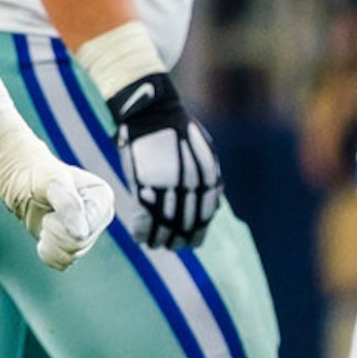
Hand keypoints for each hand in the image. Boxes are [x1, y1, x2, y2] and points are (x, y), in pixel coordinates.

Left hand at [26, 170, 115, 270]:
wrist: (25, 183)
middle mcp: (100, 218)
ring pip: (70, 256)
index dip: (63, 222)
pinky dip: (47, 251)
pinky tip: (46, 235)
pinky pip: (61, 263)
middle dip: (54, 231)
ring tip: (47, 222)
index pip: (86, 229)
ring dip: (50, 240)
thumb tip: (80, 235)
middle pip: (78, 244)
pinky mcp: (74, 248)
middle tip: (48, 214)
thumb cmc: (40, 176)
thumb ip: (69, 203)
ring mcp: (89, 234)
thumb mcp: (53, 181)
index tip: (53, 206)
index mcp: (103, 199)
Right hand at [105, 71, 221, 249]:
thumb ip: (212, 182)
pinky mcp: (143, 185)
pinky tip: (139, 239)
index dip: (195, 235)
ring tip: (153, 245)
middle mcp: (189, 188)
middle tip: (169, 247)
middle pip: (184, 226)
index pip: (204, 219)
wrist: (152, 110)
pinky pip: (143, 219)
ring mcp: (166, 187)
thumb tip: (217, 209)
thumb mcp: (206, 153)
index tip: (188, 244)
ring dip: (158, 240)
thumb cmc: (179, 130)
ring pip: (163, 227)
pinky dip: (141, 232)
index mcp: (206, 180)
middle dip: (176, 240)